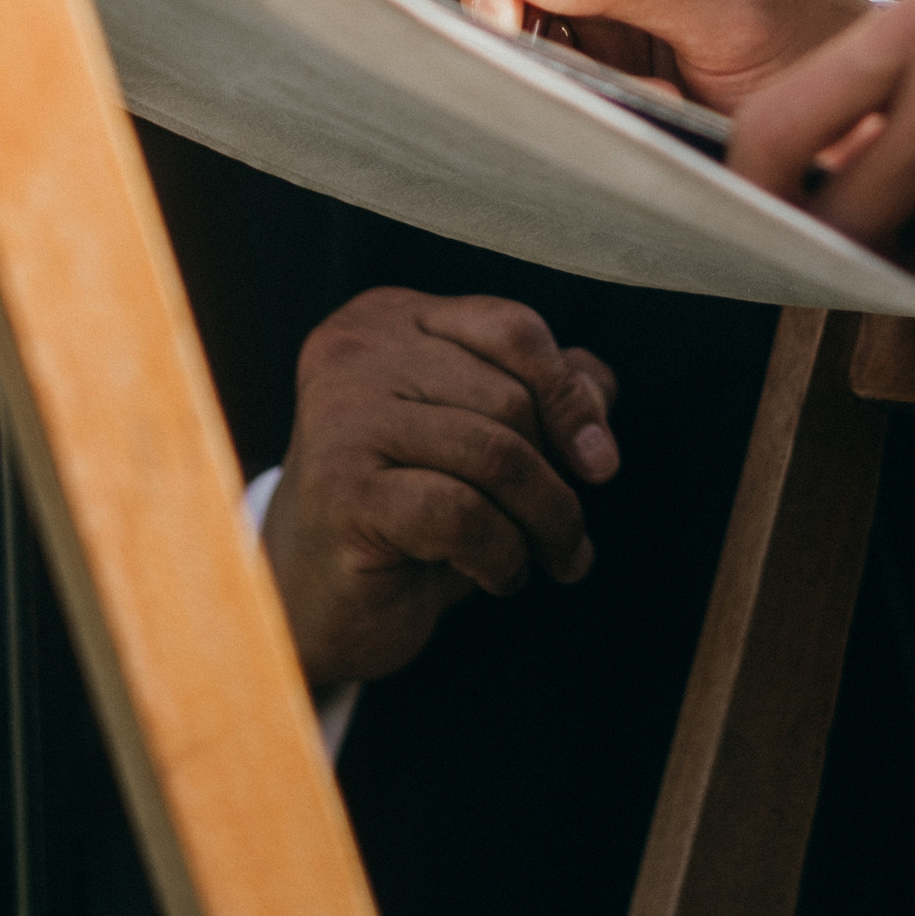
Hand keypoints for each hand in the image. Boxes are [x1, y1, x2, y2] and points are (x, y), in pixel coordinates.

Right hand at [258, 289, 621, 693]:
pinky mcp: (341, 492)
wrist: (314, 596)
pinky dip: (503, 555)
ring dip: (545, 522)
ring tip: (551, 558)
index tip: (600, 463)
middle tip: (570, 536)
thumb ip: (538, 395)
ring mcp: (340, 418)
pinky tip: (499, 577)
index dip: (569, 396)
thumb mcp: (476, 436)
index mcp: (389, 318)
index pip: (510, 326)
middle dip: (560, 479)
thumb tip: (600, 390)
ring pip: (495, 455)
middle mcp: (356, 353)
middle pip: (509, 397)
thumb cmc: (406, 506)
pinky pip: (462, 514)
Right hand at [458, 0, 867, 112]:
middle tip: (556, 66)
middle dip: (525, 12)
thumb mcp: (726, 14)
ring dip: (561, 60)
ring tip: (641, 86)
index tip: (505, 12)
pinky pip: (555, 55)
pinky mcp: (609, 38)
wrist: (853, 120)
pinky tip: (644, 95)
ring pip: (526, 9)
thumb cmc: (815, 50)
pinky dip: (582, 86)